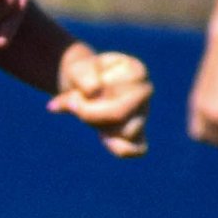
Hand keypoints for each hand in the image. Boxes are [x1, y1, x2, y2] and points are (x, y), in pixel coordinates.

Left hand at [54, 43, 152, 157]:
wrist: (81, 83)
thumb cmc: (82, 74)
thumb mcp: (77, 69)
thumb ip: (83, 76)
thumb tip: (93, 91)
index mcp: (136, 71)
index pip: (116, 89)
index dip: (89, 93)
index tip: (79, 89)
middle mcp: (145, 92)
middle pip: (119, 114)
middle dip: (88, 112)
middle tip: (72, 103)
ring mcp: (142, 113)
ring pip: (125, 132)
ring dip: (98, 125)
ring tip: (87, 114)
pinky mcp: (137, 132)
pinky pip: (137, 149)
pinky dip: (121, 148)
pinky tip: (104, 137)